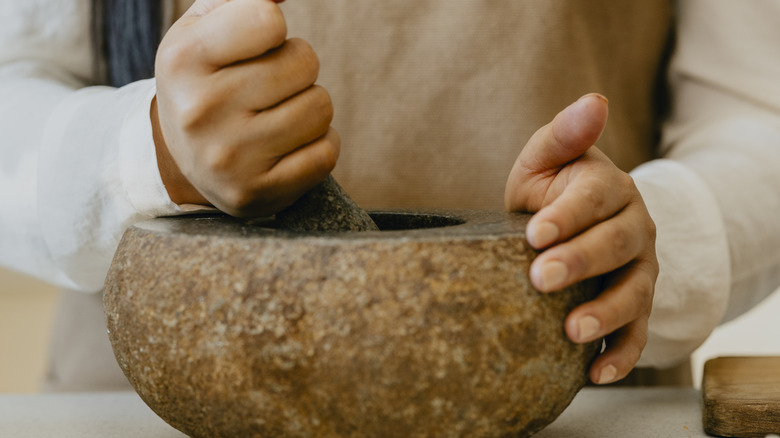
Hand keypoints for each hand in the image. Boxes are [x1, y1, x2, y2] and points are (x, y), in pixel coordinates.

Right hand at [153, 0, 339, 216]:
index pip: (268, 19)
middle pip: (304, 63)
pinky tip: (288, 146)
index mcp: (183, 60)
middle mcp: (201, 111)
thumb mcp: (207, 30)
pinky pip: (327, 153)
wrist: (181, 161)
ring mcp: (229, 157)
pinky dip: (318, 145)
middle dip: (296, 69)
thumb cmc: (206, 80)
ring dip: (310, 106)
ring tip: (277, 115)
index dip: (272, 29)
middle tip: (267, 87)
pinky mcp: (257, 193)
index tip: (255, 45)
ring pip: (320, 107)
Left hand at [504, 94, 657, 383]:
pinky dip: (621, 356)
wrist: (571, 226)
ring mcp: (641, 268)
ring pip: (634, 291)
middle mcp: (635, 226)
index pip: (595, 197)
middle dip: (579, 262)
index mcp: (610, 187)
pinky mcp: (637, 304)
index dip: (567, 215)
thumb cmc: (550, 192)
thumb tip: (594, 100)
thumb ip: (563, 135)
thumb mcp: (546, 160)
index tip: (534, 233)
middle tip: (539, 278)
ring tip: (572, 332)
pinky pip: (637, 333)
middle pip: (616, 244)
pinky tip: (594, 375)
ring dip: (606, 313)